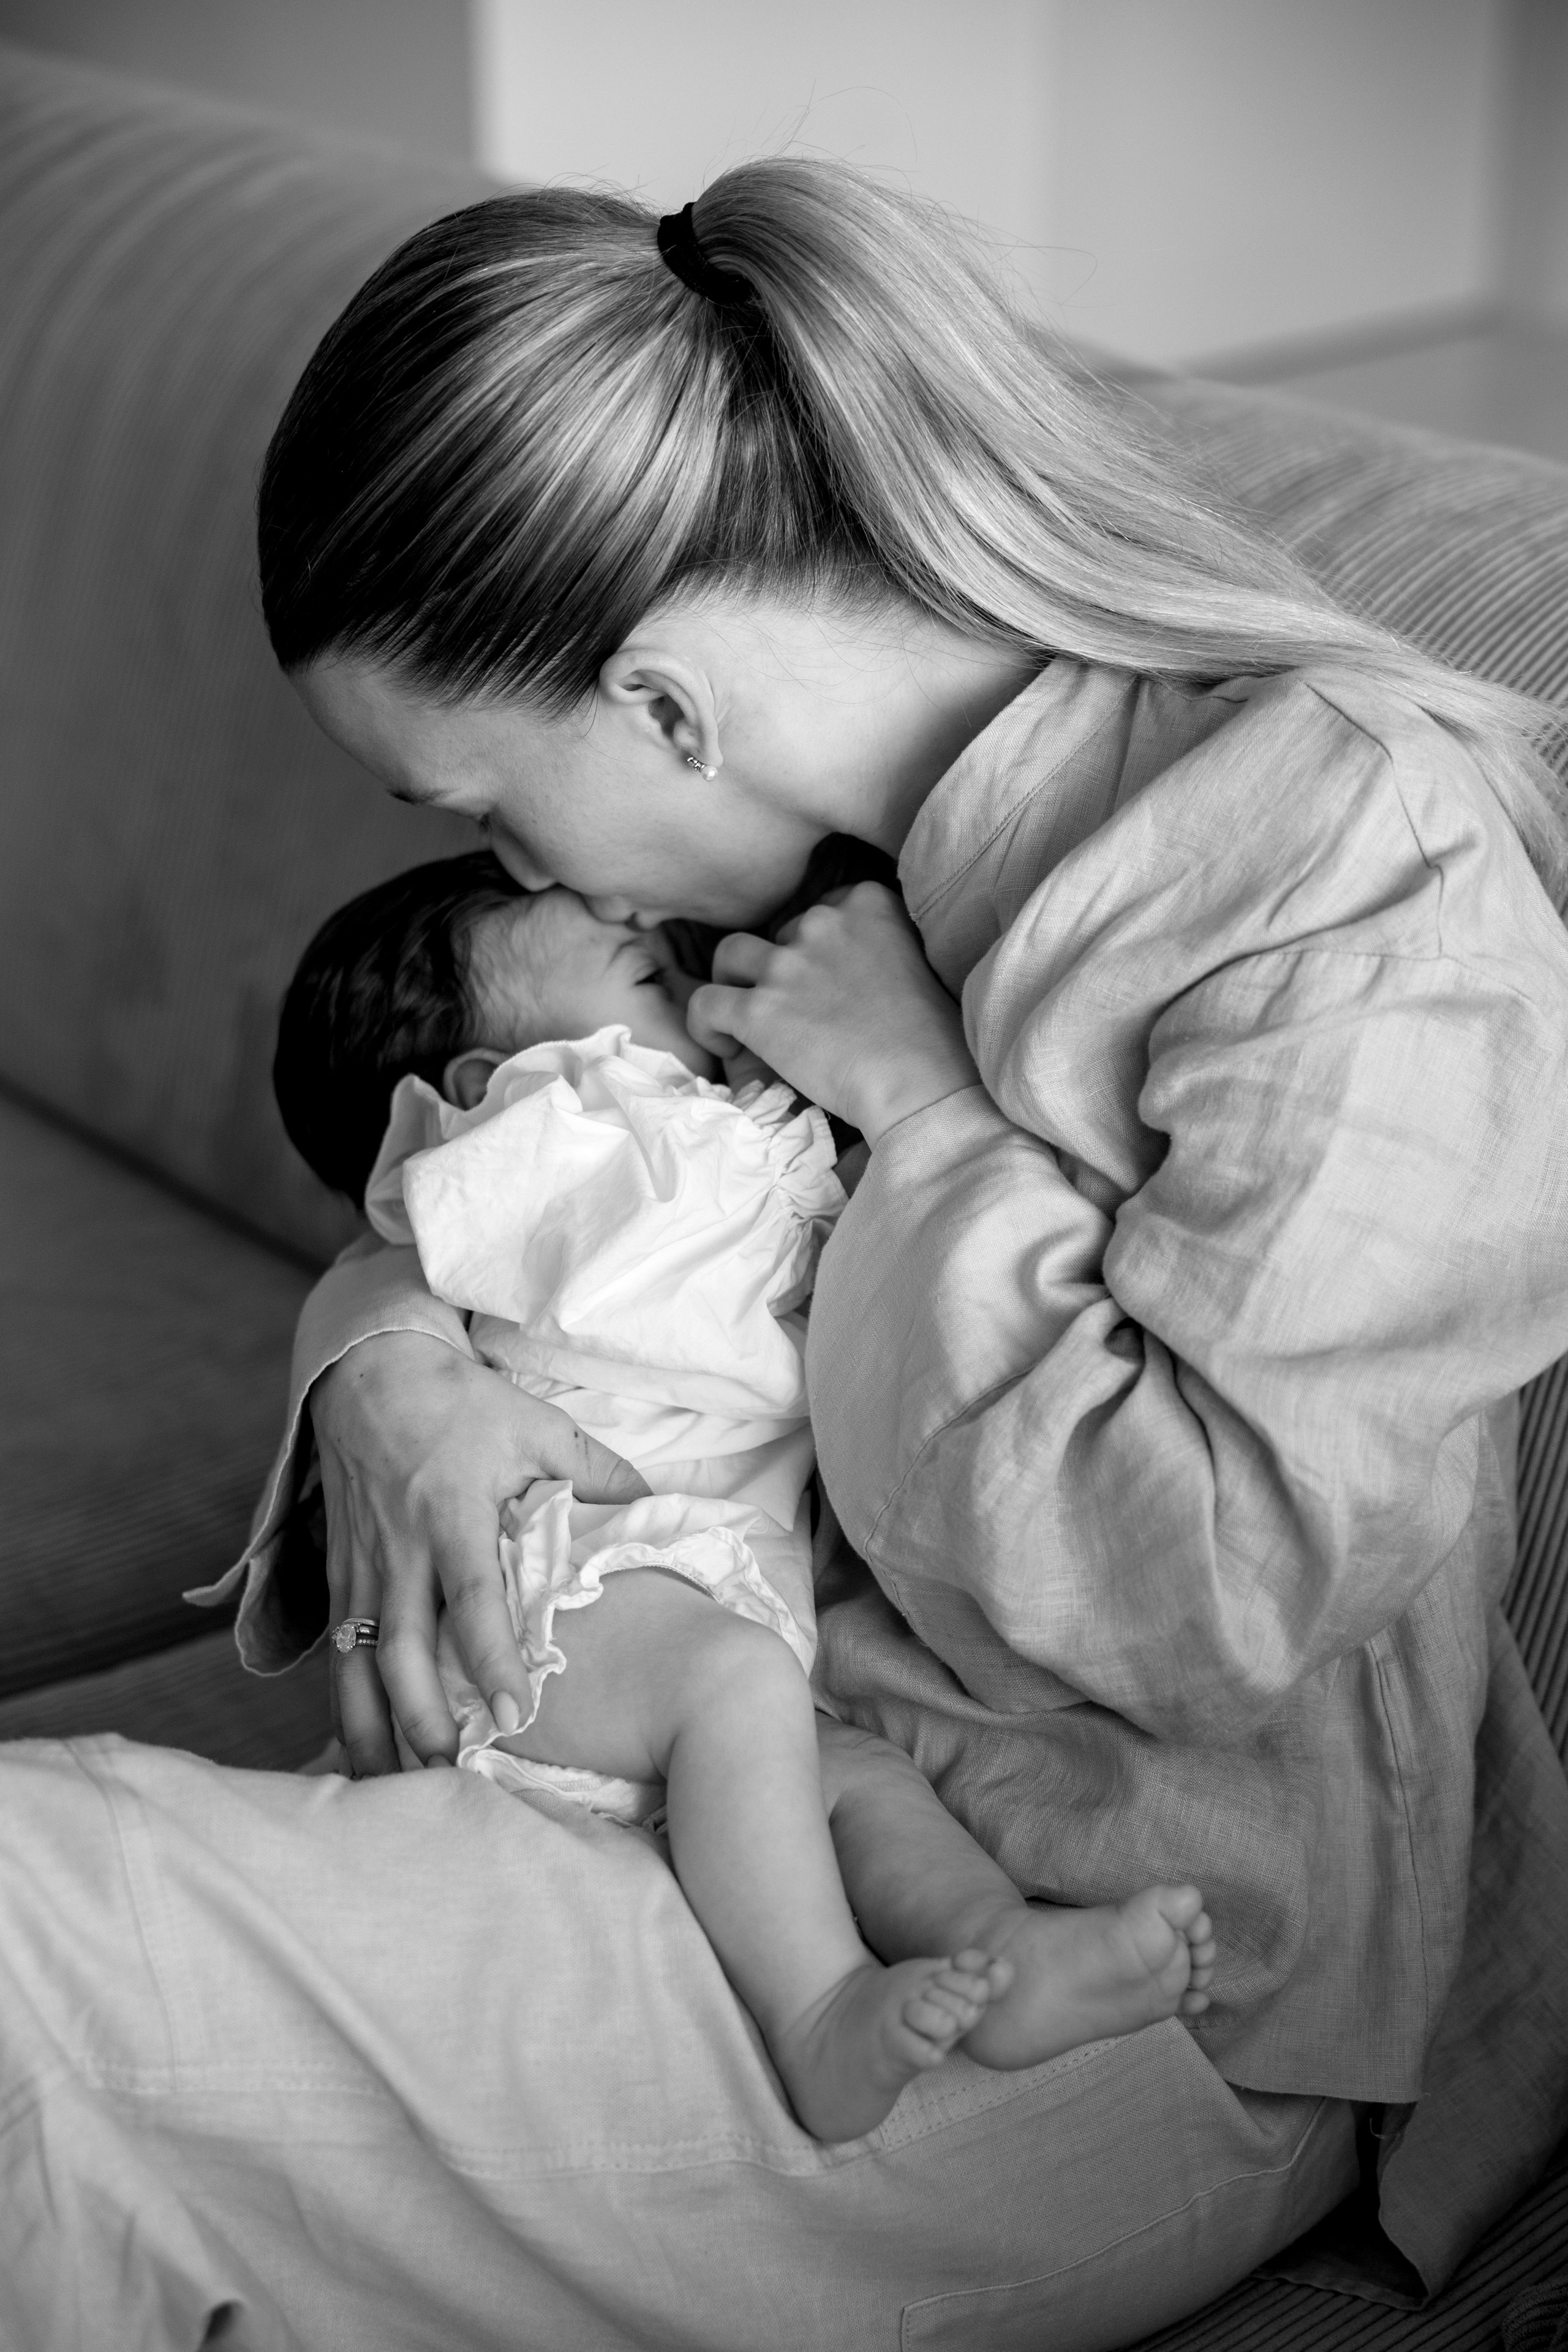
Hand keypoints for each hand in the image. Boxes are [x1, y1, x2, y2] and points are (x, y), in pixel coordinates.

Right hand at [312, 1331, 647, 1775]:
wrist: (368, 1374)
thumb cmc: (460, 1404)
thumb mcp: (536, 1425)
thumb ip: (597, 1471)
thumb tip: (660, 1506)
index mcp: (452, 1513)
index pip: (472, 1598)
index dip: (491, 1658)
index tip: (516, 1713)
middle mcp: (399, 1550)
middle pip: (401, 1651)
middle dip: (423, 1718)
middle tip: (454, 1773)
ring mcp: (361, 1568)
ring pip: (355, 1666)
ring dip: (374, 1730)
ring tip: (404, 1788)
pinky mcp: (338, 1578)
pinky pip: (337, 1655)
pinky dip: (347, 1707)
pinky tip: (363, 1754)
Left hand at [687, 884, 978, 1144]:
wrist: (921, 1082)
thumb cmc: (934, 1038)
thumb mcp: (919, 961)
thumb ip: (883, 944)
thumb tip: (856, 962)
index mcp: (868, 902)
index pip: (822, 909)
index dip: (818, 947)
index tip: (828, 980)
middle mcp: (822, 922)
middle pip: (780, 934)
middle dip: (785, 968)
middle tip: (803, 1012)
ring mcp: (787, 965)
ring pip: (730, 955)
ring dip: (735, 981)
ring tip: (746, 1015)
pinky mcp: (759, 1010)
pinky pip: (705, 1003)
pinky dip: (705, 1023)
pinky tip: (723, 1043)